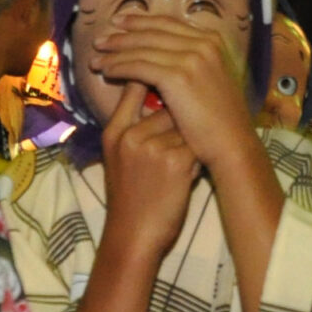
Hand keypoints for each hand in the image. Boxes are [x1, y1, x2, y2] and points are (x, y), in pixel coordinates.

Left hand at [90, 15, 258, 171]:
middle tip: (100, 40)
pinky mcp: (178, 75)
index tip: (121, 23)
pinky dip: (119, 67)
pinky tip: (106, 72)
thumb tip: (163, 59)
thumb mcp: (210, 82)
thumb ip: (192, 64)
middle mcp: (204, 42)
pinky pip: (139, 66)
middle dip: (122, 35)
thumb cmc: (220, 121)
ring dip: (115, 52)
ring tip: (96, 59)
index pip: (168, 23)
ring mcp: (192, 57)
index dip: (141, 22)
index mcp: (212, 41)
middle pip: (152, 32)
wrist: (232, 144)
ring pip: (142, 48)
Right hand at [99, 82, 198, 265]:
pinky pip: (196, 145)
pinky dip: (196, 159)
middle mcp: (131, 135)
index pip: (134, 88)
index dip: (152, 77)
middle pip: (168, 108)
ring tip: (176, 168)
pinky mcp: (176, 161)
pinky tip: (186, 177)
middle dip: (177, 124)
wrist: (133, 236)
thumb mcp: (117, 158)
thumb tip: (154, 97)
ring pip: (185, 127)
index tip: (167, 76)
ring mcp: (153, 147)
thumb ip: (130, 127)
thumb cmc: (129, 198)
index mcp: (114, 132)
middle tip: (171, 153)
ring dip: (188, 142)